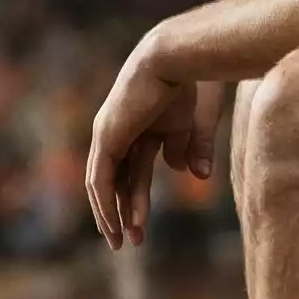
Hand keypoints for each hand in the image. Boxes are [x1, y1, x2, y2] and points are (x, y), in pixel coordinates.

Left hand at [85, 34, 225, 249]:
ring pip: (105, 183)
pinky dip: (105, 203)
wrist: (180, 57)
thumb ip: (195, 147)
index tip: (142, 224)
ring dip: (113, 214)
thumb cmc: (195, 78)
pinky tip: (112, 224)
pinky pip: (101, 178)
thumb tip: (193, 175)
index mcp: (143, 125)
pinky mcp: (107, 134)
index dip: (137, 197)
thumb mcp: (197, 122)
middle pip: (118, 179)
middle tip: (129, 241)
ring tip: (122, 241)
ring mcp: (110, 131)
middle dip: (123, 211)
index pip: (133, 170)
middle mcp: (121, 129)